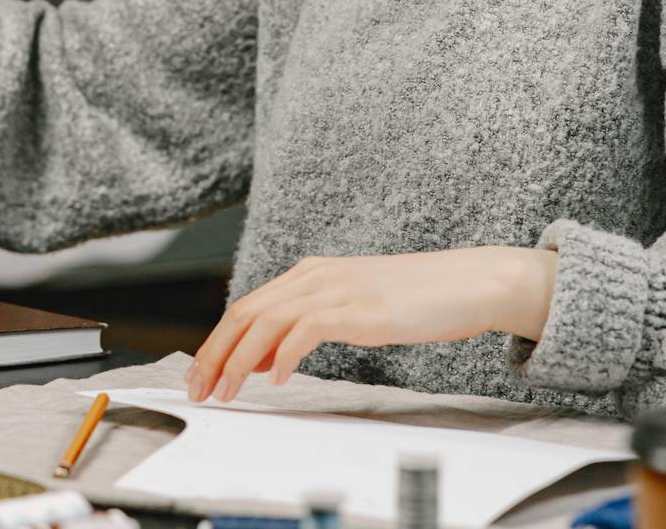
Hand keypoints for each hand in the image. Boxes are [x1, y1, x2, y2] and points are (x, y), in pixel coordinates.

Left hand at [184, 246, 557, 401]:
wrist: (467, 281)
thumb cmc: (415, 299)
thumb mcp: (351, 308)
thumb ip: (309, 325)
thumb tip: (268, 358)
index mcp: (310, 273)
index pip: (247, 306)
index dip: (217, 341)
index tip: (201, 374)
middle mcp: (315, 275)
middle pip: (244, 312)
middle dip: (214, 353)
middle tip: (199, 389)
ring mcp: (336, 288)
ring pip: (265, 321)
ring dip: (238, 360)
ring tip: (227, 391)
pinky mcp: (357, 307)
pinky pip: (305, 329)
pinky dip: (283, 354)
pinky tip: (276, 378)